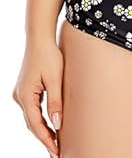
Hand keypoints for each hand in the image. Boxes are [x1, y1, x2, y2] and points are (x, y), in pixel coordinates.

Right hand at [12, 38, 62, 156]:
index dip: (47, 139)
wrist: (40, 38)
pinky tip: (50, 124)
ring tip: (56, 141)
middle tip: (57, 151)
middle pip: (32, 123)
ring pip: (32, 117)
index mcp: (25, 96)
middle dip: (44, 138)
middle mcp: (20, 96)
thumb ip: (56, 102)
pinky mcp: (26, 88)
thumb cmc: (49, 55)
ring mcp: (21, 92)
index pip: (36, 125)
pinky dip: (41, 118)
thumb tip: (57, 125)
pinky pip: (33, 108)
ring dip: (43, 129)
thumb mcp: (55, 79)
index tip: (56, 151)